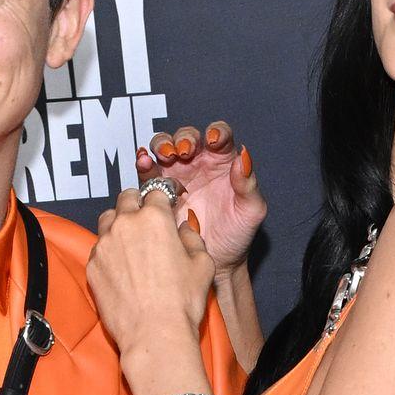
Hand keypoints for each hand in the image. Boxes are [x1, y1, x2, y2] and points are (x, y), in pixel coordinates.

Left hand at [90, 185, 214, 362]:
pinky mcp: (92, 265)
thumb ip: (192, 238)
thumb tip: (183, 229)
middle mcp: (126, 224)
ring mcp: (104, 244)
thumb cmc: (181, 302)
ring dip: (119, 221)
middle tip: (148, 217)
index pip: (156, 191)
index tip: (168, 202)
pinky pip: (98, 247)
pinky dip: (109, 248)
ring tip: (131, 238)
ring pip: (108, 218)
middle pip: (127, 198)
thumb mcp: (203, 264)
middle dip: (138, 203)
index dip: (164, 196)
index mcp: (155, 217)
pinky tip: (121, 264)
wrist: (153, 334)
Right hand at [135, 121, 265, 272]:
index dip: (216, 132)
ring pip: (164, 148)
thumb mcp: (251, 210)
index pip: (219, 135)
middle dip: (184, 138)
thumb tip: (243, 157)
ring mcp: (176, 175)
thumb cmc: (237, 235)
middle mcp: (198, 163)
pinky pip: (148, 173)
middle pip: (187, 136)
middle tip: (184, 151)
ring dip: (162, 146)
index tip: (213, 141)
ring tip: (164, 157)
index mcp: (223, 162)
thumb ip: (248, 183)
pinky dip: (143, 163)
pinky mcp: (158, 191)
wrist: (216, 262)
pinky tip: (144, 162)